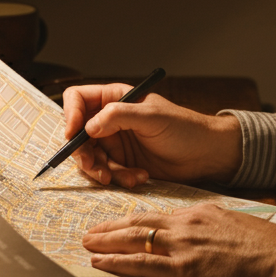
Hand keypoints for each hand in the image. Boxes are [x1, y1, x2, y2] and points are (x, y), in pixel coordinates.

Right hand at [62, 83, 242, 187]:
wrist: (206, 155)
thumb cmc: (184, 128)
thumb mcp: (151, 116)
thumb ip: (118, 116)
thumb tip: (88, 126)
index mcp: (114, 98)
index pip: (78, 99)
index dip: (70, 115)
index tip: (74, 134)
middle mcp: (109, 119)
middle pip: (77, 134)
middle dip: (83, 153)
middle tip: (95, 167)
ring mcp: (115, 142)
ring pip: (89, 158)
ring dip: (101, 170)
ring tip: (120, 177)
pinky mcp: (122, 163)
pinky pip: (106, 173)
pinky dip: (118, 178)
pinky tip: (139, 177)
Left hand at [82, 204, 275, 276]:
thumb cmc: (269, 248)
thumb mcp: (236, 225)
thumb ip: (212, 227)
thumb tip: (201, 233)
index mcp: (200, 213)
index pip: (158, 215)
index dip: (134, 220)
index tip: (119, 224)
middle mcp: (187, 224)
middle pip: (139, 222)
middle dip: (110, 227)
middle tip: (90, 232)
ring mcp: (184, 246)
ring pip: (135, 239)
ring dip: (106, 241)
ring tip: (87, 244)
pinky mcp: (185, 269)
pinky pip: (143, 264)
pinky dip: (118, 262)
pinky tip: (102, 262)